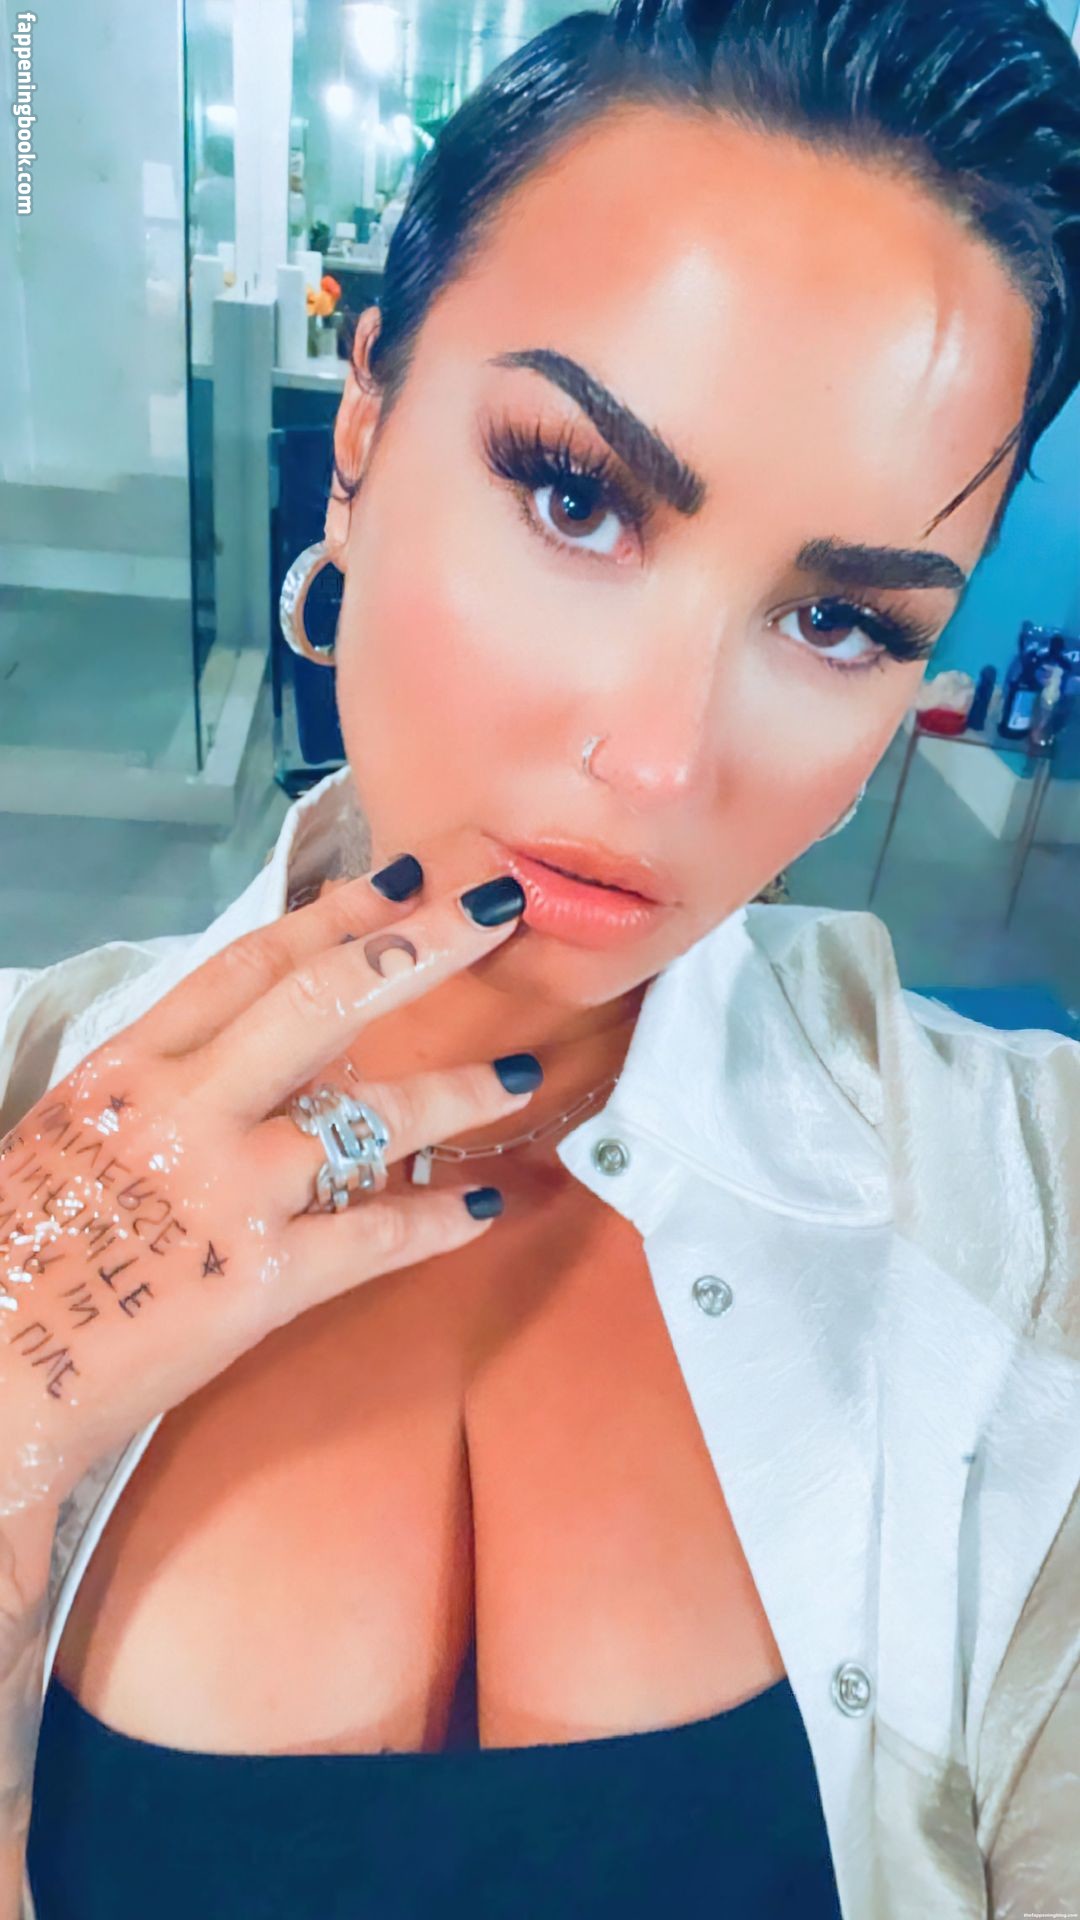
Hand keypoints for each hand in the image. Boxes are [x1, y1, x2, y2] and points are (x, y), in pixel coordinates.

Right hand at [0, 866, 532, 1513]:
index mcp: (132, 1064)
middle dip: (421, 945)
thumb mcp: (79, 1130)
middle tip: (498, 908)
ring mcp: (231, 1191)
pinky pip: (379, 1236)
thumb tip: (268, 1041)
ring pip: (373, 1117)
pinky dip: (440, 1220)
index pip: (252, 962)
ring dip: (457, 1091)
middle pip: (325, 999)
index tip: (406, 877)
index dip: (338, 913)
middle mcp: (186, 1108)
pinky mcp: (264, 1279)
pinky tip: (486, 1205)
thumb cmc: (25, 1246)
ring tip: (519, 1074)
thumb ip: (167, 1080)